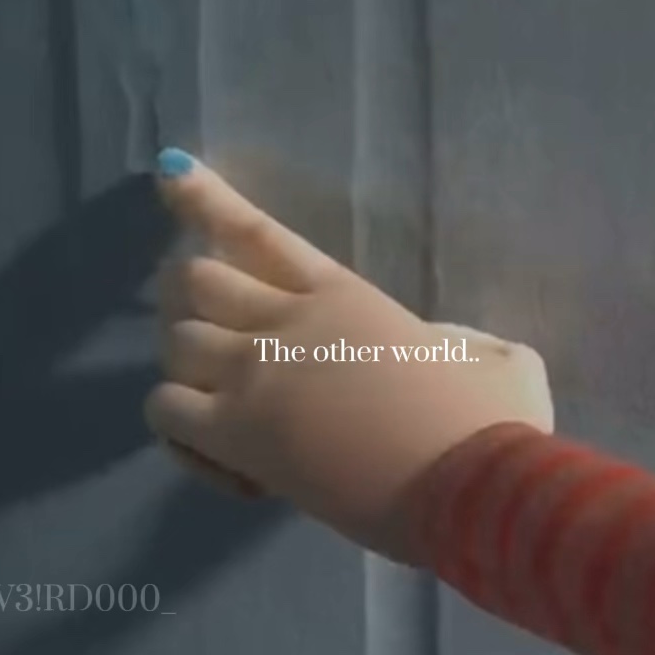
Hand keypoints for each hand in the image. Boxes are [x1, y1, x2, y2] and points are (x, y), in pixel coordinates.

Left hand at [143, 151, 553, 562]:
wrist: (468, 485)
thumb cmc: (487, 419)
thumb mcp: (488, 356)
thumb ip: (456, 341)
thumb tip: (447, 353)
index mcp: (340, 293)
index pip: (256, 231)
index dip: (206, 197)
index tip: (169, 169)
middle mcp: (285, 320)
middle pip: (195, 280)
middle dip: (189, 298)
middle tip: (209, 332)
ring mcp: (255, 375)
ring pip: (175, 342)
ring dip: (187, 366)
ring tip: (216, 396)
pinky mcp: (239, 437)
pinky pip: (166, 412)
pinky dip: (178, 427)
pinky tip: (214, 448)